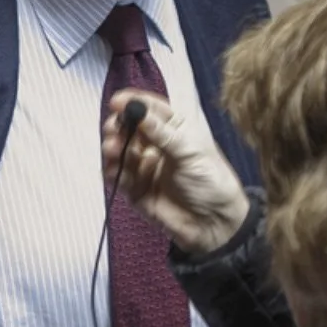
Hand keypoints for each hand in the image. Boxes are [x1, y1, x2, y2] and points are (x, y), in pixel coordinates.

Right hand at [103, 90, 249, 255]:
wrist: (214, 224)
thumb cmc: (211, 180)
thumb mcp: (191, 151)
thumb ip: (162, 133)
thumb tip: (136, 109)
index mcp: (174, 128)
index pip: (149, 108)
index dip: (132, 103)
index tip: (116, 102)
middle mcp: (156, 144)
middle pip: (129, 127)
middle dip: (118, 125)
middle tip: (113, 129)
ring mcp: (143, 166)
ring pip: (119, 149)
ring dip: (112, 146)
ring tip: (112, 149)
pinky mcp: (135, 189)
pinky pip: (117, 175)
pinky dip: (111, 170)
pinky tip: (112, 168)